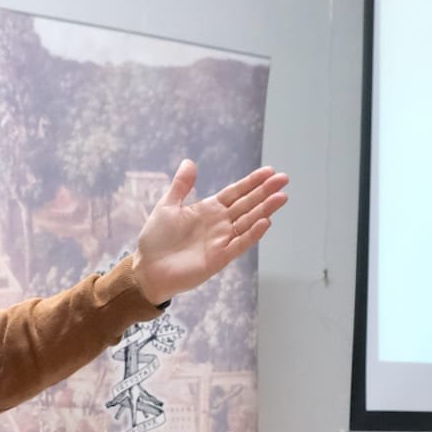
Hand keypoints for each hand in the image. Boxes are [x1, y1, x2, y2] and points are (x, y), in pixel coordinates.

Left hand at [131, 161, 288, 305]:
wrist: (147, 269)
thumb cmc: (156, 240)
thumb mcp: (167, 206)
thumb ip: (181, 186)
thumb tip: (190, 162)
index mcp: (208, 210)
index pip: (236, 192)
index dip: (252, 182)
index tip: (270, 171)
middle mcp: (219, 224)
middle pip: (247, 204)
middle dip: (265, 191)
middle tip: (284, 179)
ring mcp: (221, 241)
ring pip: (248, 222)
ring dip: (265, 210)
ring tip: (281, 197)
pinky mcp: (219, 258)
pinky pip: (239, 244)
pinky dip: (252, 234)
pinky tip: (266, 222)